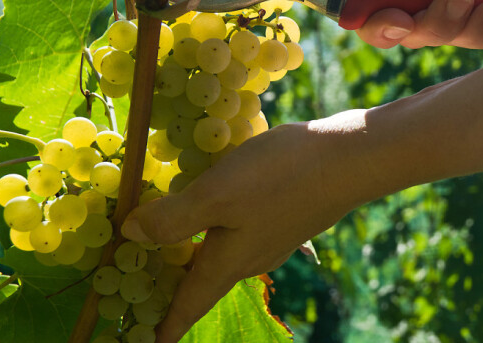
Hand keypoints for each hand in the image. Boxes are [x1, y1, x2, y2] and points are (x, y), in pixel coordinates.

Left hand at [121, 114, 369, 341]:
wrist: (351, 158)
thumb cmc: (280, 177)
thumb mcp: (216, 194)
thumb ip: (172, 219)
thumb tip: (131, 234)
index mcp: (227, 263)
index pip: (189, 306)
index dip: (165, 327)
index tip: (148, 342)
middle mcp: (251, 258)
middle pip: (205, 280)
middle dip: (176, 285)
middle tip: (143, 278)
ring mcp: (274, 237)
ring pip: (225, 252)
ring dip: (198, 249)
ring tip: (174, 235)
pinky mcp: (288, 214)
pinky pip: (244, 228)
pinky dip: (221, 223)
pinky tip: (221, 197)